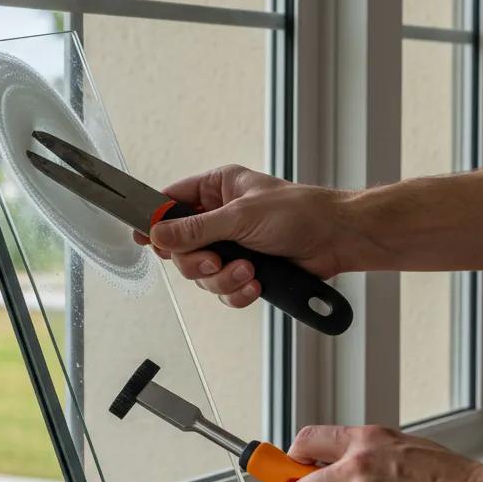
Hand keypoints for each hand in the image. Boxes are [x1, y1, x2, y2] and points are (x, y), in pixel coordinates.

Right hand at [134, 166, 353, 308]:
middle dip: (198, 261)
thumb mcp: (241, 216)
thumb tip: (158, 234)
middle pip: (181, 248)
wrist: (339, 240)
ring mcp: (232, 246)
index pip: (172, 202)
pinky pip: (223, 290)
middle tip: (216, 260)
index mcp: (217, 189)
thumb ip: (196, 228)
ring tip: (248, 272)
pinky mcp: (245, 272)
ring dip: (223, 278)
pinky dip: (237, 292)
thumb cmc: (301, 212)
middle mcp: (220, 218)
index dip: (156, 220)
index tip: (143, 238)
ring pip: (202, 274)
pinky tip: (256, 284)